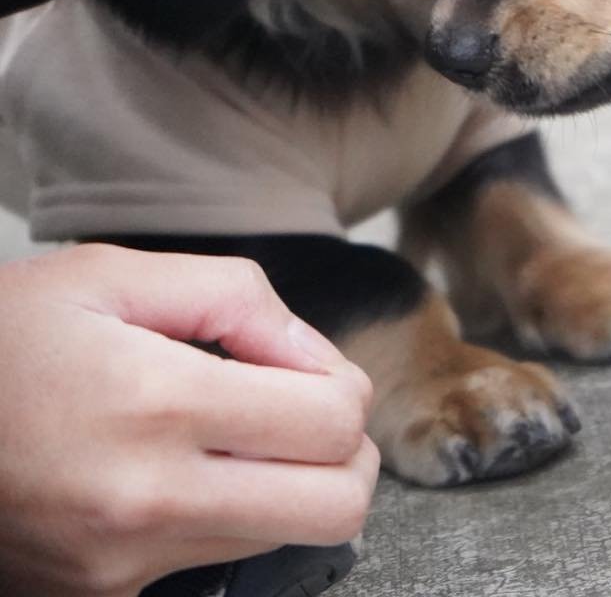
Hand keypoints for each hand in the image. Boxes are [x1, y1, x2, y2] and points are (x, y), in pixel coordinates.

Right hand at [0, 245, 377, 596]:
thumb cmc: (6, 337)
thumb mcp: (116, 275)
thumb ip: (238, 299)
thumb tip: (315, 357)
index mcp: (156, 403)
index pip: (332, 422)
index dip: (345, 386)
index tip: (309, 366)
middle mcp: (146, 499)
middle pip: (334, 506)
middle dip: (347, 454)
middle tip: (310, 412)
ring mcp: (121, 564)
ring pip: (285, 540)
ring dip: (297, 486)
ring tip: (248, 433)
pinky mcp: (99, 596)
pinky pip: (214, 562)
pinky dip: (232, 517)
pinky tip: (196, 469)